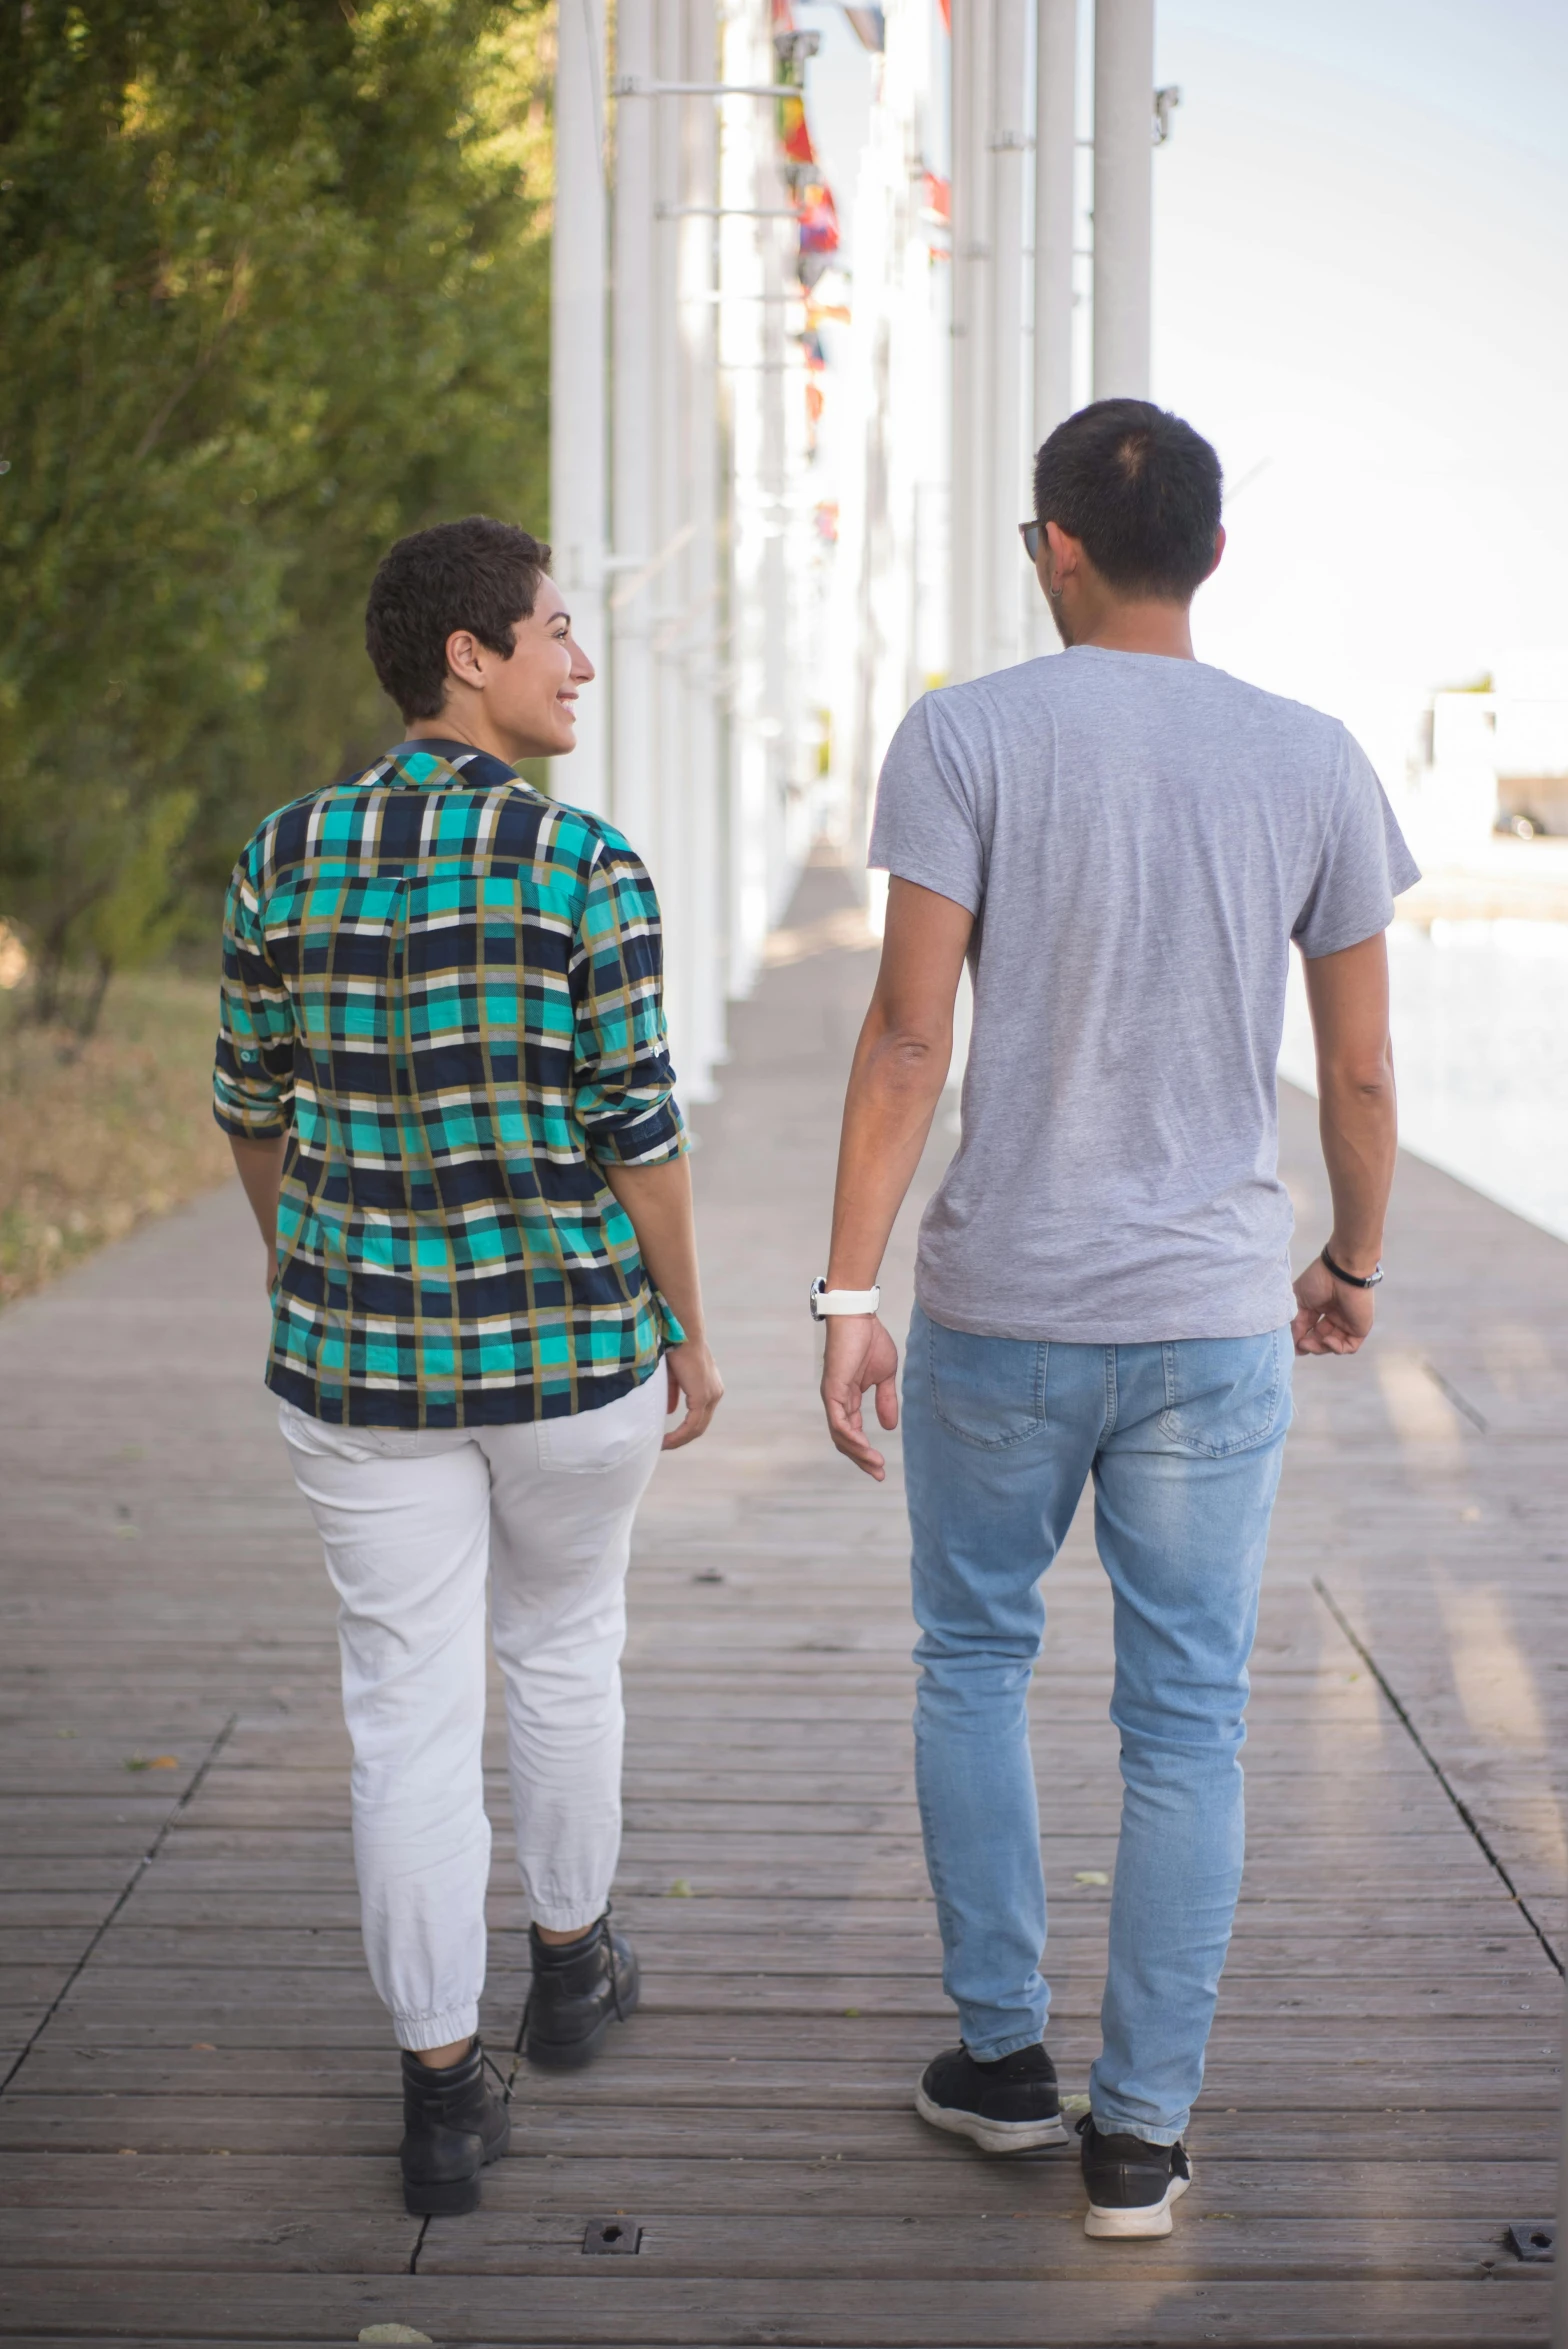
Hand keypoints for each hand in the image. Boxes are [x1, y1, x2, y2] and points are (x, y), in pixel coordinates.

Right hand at [663, 1338, 723, 1449]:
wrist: (682, 1333)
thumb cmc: (676, 1348)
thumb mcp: (673, 1376)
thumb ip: (674, 1394)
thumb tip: (671, 1411)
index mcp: (710, 1387)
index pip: (700, 1415)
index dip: (685, 1429)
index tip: (669, 1436)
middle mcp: (715, 1393)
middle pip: (701, 1425)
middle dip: (682, 1438)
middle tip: (665, 1445)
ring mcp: (711, 1395)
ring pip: (697, 1428)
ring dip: (680, 1439)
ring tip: (664, 1445)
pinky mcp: (703, 1397)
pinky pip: (692, 1424)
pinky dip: (680, 1435)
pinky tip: (667, 1440)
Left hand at [820, 1314, 899, 1480]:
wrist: (859, 1316)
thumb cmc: (870, 1340)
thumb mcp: (884, 1376)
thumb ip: (885, 1401)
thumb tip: (889, 1427)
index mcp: (847, 1398)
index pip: (852, 1432)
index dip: (865, 1451)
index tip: (881, 1468)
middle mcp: (836, 1401)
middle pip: (844, 1440)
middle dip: (861, 1459)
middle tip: (878, 1475)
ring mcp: (832, 1397)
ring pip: (840, 1436)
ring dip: (858, 1453)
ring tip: (875, 1464)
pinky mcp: (833, 1390)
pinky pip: (839, 1422)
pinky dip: (850, 1437)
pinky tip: (865, 1447)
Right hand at [1291, 1256, 1375, 1355]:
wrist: (1343, 1270)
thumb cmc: (1319, 1279)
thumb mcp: (1299, 1300)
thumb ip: (1295, 1321)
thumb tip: (1290, 1342)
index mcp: (1320, 1307)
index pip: (1309, 1329)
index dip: (1299, 1337)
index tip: (1288, 1342)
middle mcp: (1334, 1316)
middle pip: (1319, 1339)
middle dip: (1308, 1345)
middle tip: (1298, 1345)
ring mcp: (1347, 1323)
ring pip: (1332, 1346)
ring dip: (1319, 1348)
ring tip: (1307, 1343)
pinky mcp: (1359, 1328)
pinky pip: (1349, 1347)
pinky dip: (1335, 1348)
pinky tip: (1326, 1339)